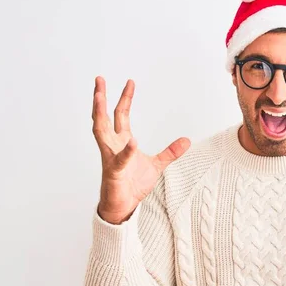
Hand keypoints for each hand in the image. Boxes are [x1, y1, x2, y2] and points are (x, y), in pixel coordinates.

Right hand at [92, 76, 190, 223]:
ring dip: (98, 113)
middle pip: (103, 116)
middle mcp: (113, 145)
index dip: (125, 98)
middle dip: (100, 98)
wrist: (124, 206)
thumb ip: (171, 152)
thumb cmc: (133, 184)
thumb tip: (187, 140)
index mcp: (122, 141)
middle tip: (99, 79)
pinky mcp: (113, 172)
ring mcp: (110, 157)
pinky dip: (126, 151)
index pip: (121, 114)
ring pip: (100, 131)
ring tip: (99, 97)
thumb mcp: (157, 165)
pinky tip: (132, 142)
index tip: (130, 82)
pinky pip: (119, 159)